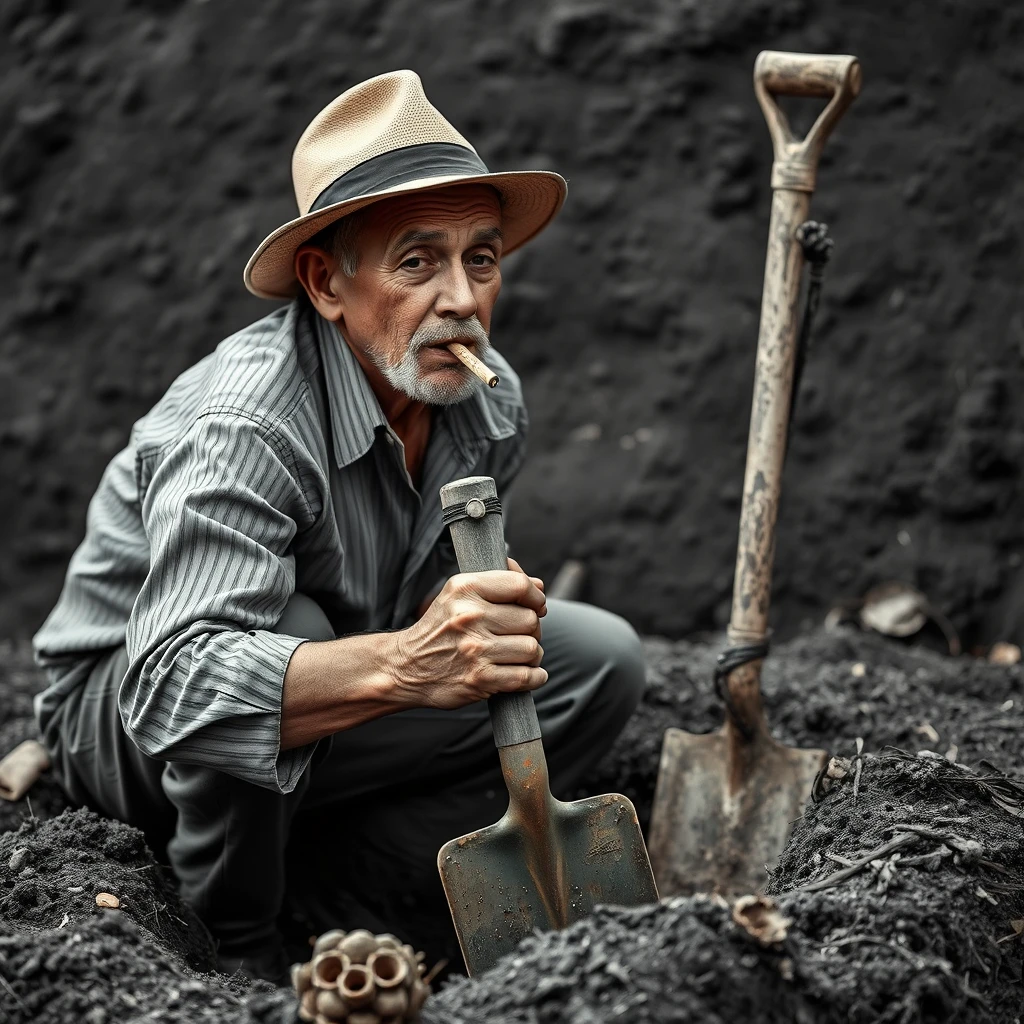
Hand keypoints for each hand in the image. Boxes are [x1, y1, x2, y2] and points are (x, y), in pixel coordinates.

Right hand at [390, 558, 546, 708]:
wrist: (406, 667)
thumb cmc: (440, 628)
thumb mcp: (458, 593)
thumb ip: (498, 582)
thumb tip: (539, 585)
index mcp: (465, 589)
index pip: (519, 585)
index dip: (535, 597)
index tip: (536, 606)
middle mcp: (470, 616)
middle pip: (530, 619)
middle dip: (531, 629)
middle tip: (517, 635)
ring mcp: (475, 649)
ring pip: (532, 648)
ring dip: (532, 655)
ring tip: (517, 655)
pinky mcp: (479, 678)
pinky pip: (526, 676)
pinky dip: (534, 677)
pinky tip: (526, 674)